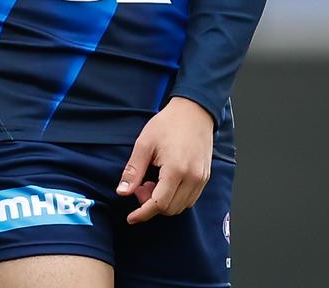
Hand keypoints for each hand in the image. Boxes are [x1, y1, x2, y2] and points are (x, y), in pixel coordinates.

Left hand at [116, 97, 213, 223]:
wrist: (194, 110)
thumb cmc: (168, 123)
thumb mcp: (145, 143)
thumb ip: (134, 170)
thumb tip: (122, 193)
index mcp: (176, 170)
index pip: (158, 204)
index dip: (143, 213)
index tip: (131, 218)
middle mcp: (192, 178)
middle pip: (170, 208)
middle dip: (152, 204)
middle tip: (142, 185)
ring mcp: (201, 178)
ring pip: (181, 206)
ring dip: (164, 202)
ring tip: (154, 181)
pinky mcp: (206, 176)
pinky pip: (190, 198)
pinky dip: (176, 197)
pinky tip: (166, 181)